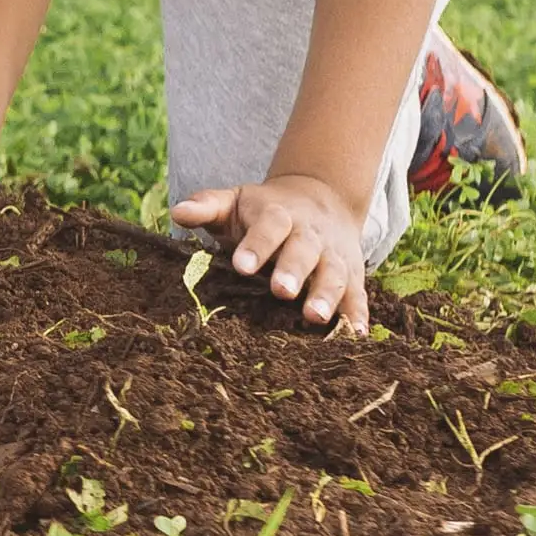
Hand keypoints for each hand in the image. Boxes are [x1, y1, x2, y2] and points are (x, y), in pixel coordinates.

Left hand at [167, 168, 372, 333]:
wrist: (322, 199)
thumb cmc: (265, 211)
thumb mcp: (236, 201)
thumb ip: (208, 206)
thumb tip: (177, 212)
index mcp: (279, 216)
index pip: (268, 226)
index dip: (256, 245)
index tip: (242, 265)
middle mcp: (310, 235)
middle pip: (304, 250)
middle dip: (294, 270)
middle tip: (281, 291)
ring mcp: (334, 255)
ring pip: (333, 273)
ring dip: (327, 295)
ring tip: (315, 317)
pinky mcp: (352, 275)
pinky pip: (357, 295)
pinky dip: (357, 315)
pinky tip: (354, 336)